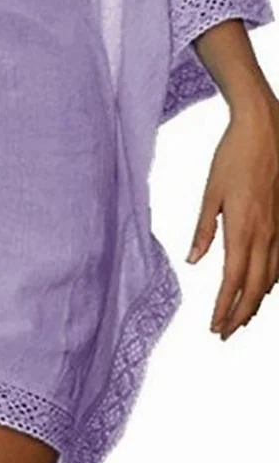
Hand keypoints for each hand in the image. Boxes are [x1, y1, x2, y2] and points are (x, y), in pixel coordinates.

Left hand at [186, 93, 278, 339]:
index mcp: (243, 228)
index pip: (233, 280)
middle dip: (240, 314)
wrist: (265, 130)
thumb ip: (204, 229)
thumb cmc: (233, 157)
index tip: (214, 326)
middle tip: (224, 333)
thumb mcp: (211, 192)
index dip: (224, 307)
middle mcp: (267, 234)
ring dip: (256, 301)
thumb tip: (192, 260)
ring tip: (240, 317)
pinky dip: (271, 280)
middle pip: (255, 287)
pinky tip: (262, 287)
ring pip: (272, 277)